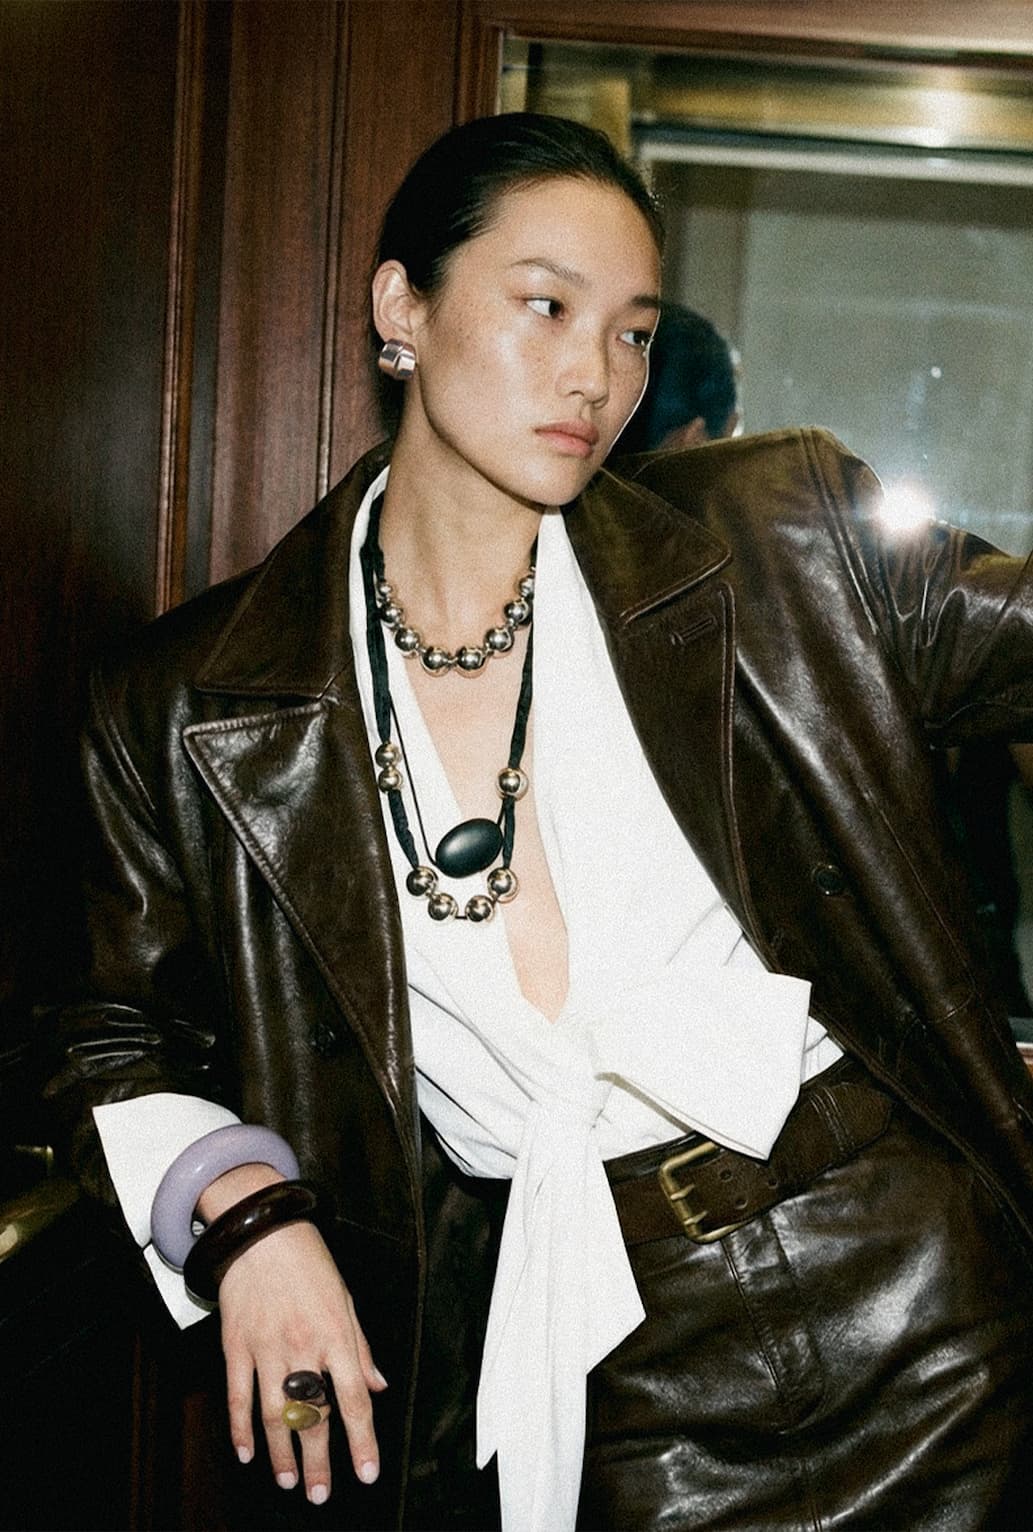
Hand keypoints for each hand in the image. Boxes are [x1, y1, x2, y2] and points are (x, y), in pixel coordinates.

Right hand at [199, 1165, 387, 1504]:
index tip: (366, 1472)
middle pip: (313, 1415)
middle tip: (320, 1495)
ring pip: (275, 1414)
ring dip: (281, 1453)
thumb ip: (361, 1347)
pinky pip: (238, 1396)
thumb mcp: (345, 1299)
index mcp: (335, 1335)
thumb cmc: (309, 1262)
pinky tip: (246, 1452)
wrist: (262, 1231)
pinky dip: (240, 1429)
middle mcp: (302, 1346)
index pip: (353, 1398)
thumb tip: (377, 1386)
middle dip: (319, 1460)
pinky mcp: (236, 1345)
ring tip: (289, 1480)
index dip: (362, 1440)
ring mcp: (266, 1347)